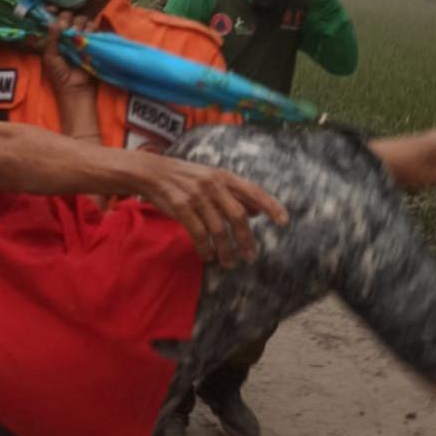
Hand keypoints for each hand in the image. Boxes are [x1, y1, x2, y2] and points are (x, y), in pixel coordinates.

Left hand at [41, 13, 96, 95]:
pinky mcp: (93, 41)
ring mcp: (81, 37)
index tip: (53, 9)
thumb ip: (51, 38)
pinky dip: (91, 30)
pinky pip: (94, 29)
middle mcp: (68, 34)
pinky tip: (86, 37)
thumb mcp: (50, 57)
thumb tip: (54, 22)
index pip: (54, 18)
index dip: (53, 11)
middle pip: (69, 16)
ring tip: (77, 36)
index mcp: (55, 36)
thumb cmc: (59, 74)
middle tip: (67, 29)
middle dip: (68, 18)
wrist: (76, 88)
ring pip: (82, 20)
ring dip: (79, 25)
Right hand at [132, 157, 288, 268]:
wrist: (152, 172)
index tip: (283, 221)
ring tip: (229, 263)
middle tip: (250, 257)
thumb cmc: (185, 177)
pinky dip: (206, 248)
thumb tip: (256, 211)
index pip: (253, 191)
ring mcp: (197, 197)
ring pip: (218, 229)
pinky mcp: (181, 208)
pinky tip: (209, 256)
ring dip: (226, 250)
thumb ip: (233, 193)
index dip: (270, 205)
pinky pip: (199, 234)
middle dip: (246, 240)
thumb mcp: (211, 178)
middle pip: (238, 216)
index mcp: (224, 177)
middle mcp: (213, 185)